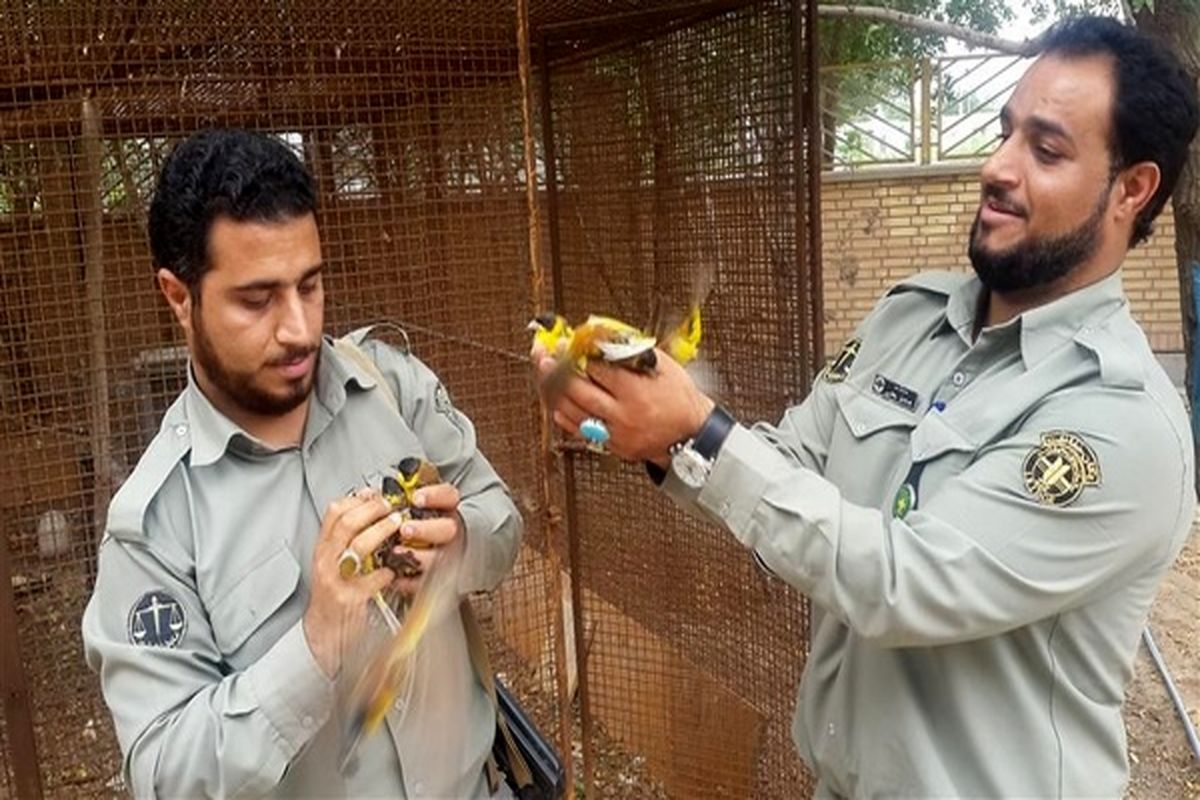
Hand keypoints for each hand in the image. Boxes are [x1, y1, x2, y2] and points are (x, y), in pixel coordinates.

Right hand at [304, 490, 401, 676]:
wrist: (323, 633)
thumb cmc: (333, 595)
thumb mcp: (333, 562)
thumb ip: (347, 538)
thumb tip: (367, 508)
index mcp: (323, 549)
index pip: (333, 513)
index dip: (357, 499)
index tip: (375, 494)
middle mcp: (326, 562)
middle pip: (346, 523)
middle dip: (372, 510)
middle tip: (391, 506)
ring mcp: (337, 581)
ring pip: (358, 546)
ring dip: (381, 532)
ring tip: (397, 526)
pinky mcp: (351, 599)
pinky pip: (373, 578)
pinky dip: (387, 571)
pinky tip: (395, 569)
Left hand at [388, 482, 463, 596]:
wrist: (407, 564)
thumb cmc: (405, 528)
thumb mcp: (403, 508)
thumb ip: (392, 502)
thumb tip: (368, 494)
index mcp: (445, 509)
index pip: (449, 497)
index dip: (434, 496)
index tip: (416, 499)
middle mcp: (449, 531)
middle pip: (448, 529)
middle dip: (426, 529)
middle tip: (405, 529)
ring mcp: (445, 555)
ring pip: (441, 556)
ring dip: (418, 556)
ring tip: (395, 553)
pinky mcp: (436, 578)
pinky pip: (427, 582)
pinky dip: (411, 582)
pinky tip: (395, 577)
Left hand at [535, 349, 713, 465]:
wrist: (691, 434)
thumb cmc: (679, 397)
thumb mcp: (662, 366)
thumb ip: (632, 351)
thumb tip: (602, 338)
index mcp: (634, 391)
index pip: (595, 369)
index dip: (575, 354)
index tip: (563, 343)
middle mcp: (622, 414)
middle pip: (577, 392)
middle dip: (555, 372)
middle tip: (543, 357)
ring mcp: (614, 433)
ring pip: (573, 413)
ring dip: (553, 393)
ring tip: (544, 376)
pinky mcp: (611, 446)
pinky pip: (579, 432)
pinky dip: (565, 416)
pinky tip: (556, 403)